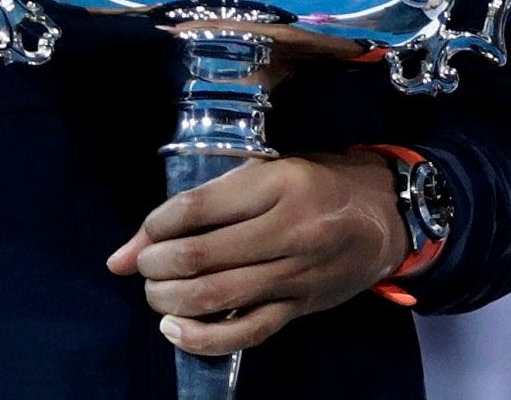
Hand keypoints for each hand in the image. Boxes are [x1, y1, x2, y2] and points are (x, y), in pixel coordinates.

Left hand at [107, 153, 408, 355]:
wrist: (386, 217)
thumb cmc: (321, 184)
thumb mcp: (269, 171)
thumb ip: (203, 204)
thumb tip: (124, 255)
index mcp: (280, 182)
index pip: (198, 208)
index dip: (157, 224)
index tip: (148, 232)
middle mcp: (290, 228)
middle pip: (201, 256)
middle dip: (156, 265)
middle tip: (146, 265)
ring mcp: (296, 272)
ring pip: (216, 297)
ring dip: (169, 300)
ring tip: (157, 292)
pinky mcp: (300, 306)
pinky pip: (244, 333)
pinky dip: (200, 338)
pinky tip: (176, 328)